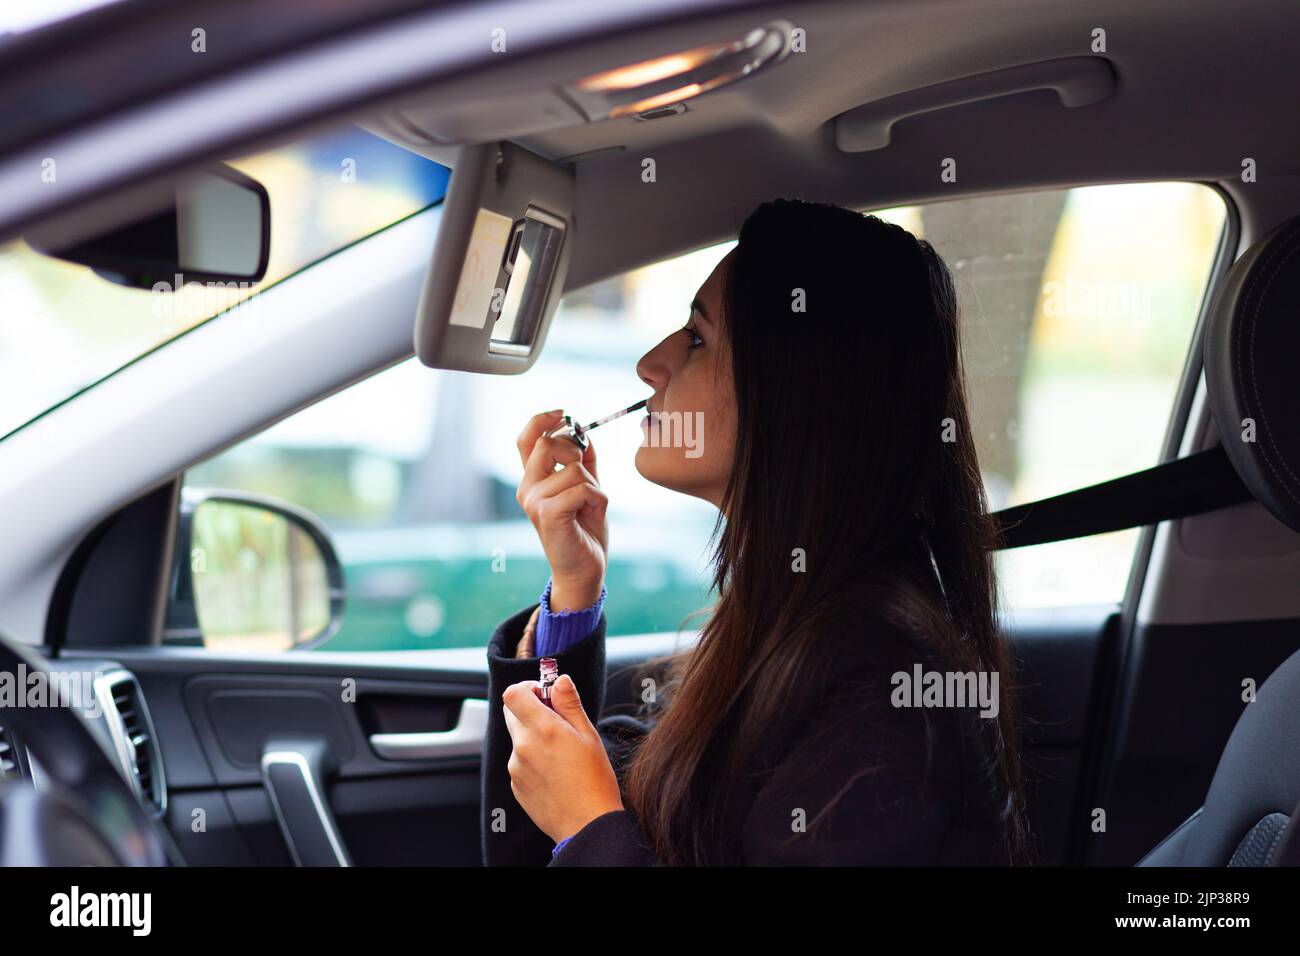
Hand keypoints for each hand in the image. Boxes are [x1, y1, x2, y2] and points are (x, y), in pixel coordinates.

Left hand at [502, 673, 623, 842]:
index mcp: (542, 729)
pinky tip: (555, 773)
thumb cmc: (594, 780)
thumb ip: (569, 704)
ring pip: (518, 740)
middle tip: (557, 723)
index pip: (513, 694)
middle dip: (530, 711)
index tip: (544, 694)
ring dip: (533, 738)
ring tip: (561, 755)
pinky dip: (533, 760)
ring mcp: (516, 768)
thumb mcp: (589, 735)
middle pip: (512, 714)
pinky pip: (519, 763)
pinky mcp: (515, 786)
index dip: (527, 688)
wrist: (587, 825)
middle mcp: (522, 746)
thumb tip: (560, 680)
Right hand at [515, 410, 607, 608]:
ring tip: (592, 507)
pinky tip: (594, 513)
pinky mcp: (547, 513)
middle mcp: (527, 488)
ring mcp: (534, 501)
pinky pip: (581, 488)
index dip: (542, 419)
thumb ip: (584, 462)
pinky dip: (597, 498)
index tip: (563, 413)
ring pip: (573, 469)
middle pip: (549, 444)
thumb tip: (582, 432)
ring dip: (594, 486)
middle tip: (587, 480)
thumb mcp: (587, 489)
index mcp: (533, 480)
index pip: (526, 439)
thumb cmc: (584, 531)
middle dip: (576, 454)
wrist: (585, 570)